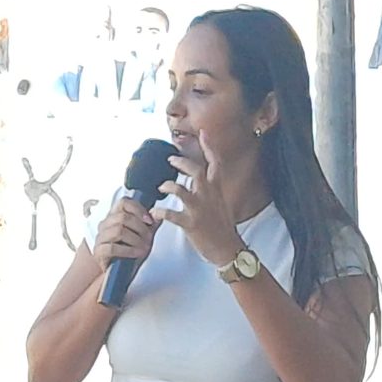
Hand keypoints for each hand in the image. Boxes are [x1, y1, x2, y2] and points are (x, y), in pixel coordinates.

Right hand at [92, 197, 158, 274]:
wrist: (118, 272)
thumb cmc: (129, 252)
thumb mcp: (142, 236)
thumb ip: (150, 226)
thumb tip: (159, 215)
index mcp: (114, 216)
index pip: (123, 203)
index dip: (138, 209)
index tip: (149, 220)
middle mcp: (105, 224)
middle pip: (122, 217)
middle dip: (140, 228)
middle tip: (149, 238)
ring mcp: (100, 238)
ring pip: (118, 231)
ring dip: (135, 239)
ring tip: (144, 247)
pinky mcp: (98, 251)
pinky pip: (112, 248)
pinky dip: (128, 250)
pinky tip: (136, 253)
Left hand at [155, 132, 244, 266]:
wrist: (228, 248)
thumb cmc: (223, 226)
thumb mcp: (221, 202)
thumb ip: (211, 189)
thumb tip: (202, 180)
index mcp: (217, 189)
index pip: (215, 163)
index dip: (209, 147)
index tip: (203, 133)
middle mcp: (209, 196)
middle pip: (195, 171)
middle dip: (181, 163)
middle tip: (170, 160)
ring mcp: (200, 209)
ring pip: (181, 190)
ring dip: (168, 186)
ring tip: (161, 187)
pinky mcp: (191, 224)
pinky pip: (172, 215)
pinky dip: (160, 212)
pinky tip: (154, 212)